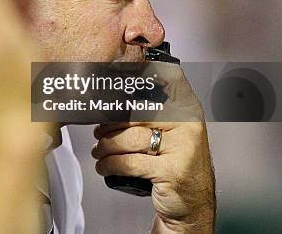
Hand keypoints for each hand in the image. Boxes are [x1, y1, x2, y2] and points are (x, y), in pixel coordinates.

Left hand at [91, 63, 215, 232]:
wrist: (193, 203)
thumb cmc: (174, 164)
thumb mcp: (168, 132)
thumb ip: (147, 114)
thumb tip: (111, 102)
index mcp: (185, 108)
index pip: (152, 89)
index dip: (127, 91)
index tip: (107, 100)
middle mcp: (187, 124)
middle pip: (135, 115)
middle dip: (109, 126)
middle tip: (99, 133)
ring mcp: (183, 148)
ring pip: (130, 139)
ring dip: (106, 146)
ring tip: (100, 151)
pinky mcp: (172, 172)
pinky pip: (130, 162)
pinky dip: (110, 164)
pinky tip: (105, 166)